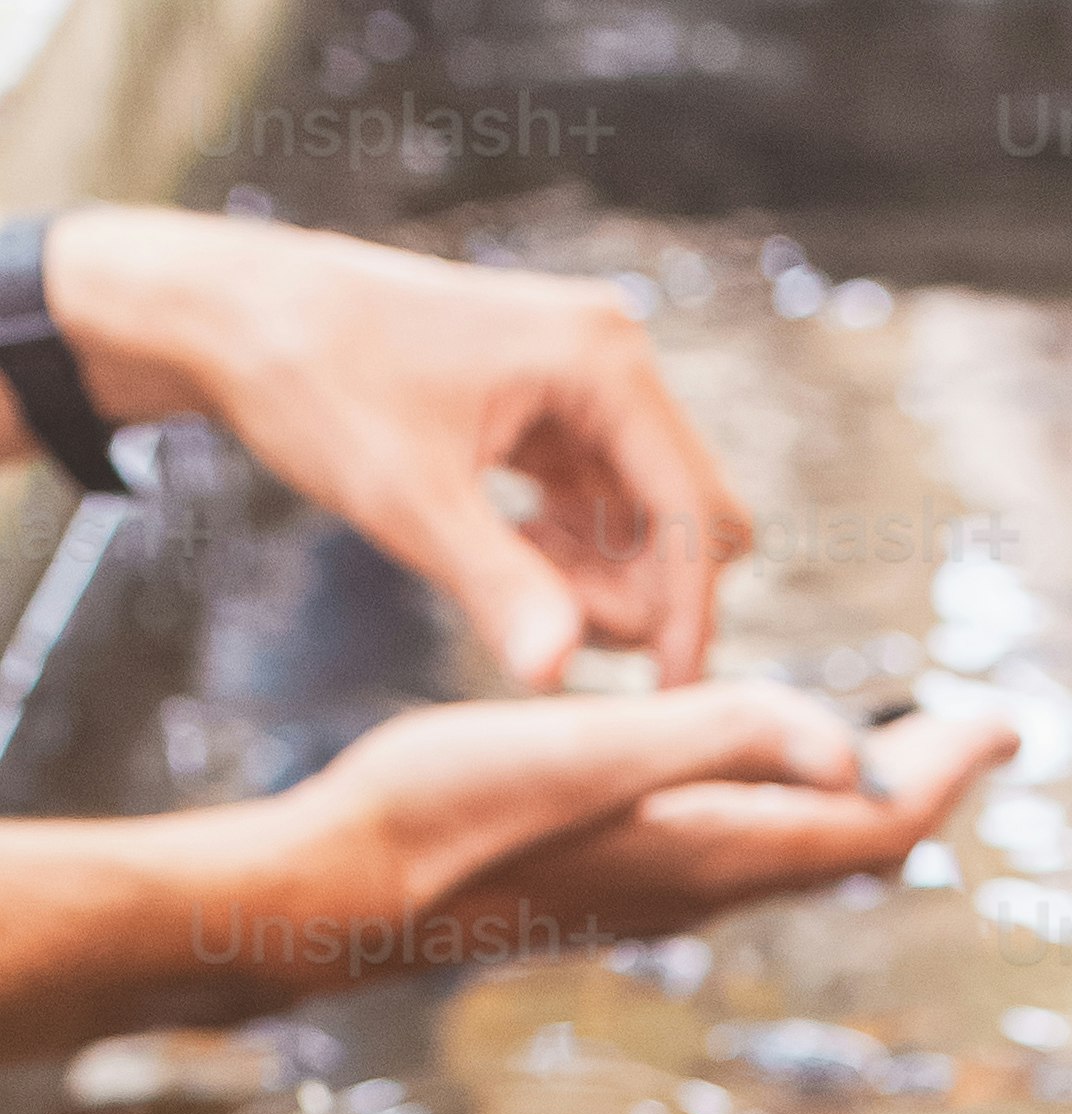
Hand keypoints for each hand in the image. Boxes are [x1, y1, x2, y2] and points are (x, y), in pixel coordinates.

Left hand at [41, 207, 752, 683]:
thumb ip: (499, 586)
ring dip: (604, 577)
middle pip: (693, 518)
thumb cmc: (315, 385)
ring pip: (654, 518)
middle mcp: (613, 355)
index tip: (663, 704)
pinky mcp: (558, 402)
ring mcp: (588, 377)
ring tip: (509, 583)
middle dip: (642, 593)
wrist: (239, 314)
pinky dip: (576, 550)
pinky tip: (507, 552)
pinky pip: (610, 502)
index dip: (689, 616)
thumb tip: (559, 675)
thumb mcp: (407, 500)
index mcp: (601, 360)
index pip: (695, 514)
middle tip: (545, 623)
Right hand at [275, 680, 1016, 967]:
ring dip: (855, 798)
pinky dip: (782, 801)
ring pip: (798, 852)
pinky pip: (737, 846)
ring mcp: (659, 892)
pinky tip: (757, 769)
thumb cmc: (451, 811)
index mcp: (715, 848)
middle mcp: (704, 885)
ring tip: (891, 745)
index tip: (1012, 722)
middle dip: (922, 783)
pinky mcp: (613, 881)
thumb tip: (856, 758)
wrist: (344, 891)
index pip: (875, 822)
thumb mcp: (590, 750)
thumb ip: (723, 739)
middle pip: (853, 845)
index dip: (949, 770)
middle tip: (976, 729)